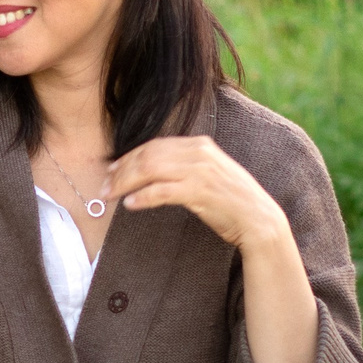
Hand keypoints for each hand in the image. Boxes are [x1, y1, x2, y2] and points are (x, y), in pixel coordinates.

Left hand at [105, 136, 292, 254]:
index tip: (111, 170)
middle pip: (148, 155)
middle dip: (122, 170)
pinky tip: (130, 204)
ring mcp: (199, 170)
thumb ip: (183, 167)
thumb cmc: (230, 201)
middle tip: (104, 186)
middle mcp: (198, 152)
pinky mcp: (199, 191)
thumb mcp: (207, 174)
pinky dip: (142, 196)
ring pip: (150, 169)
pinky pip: (161, 190)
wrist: (257, 218)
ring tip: (111, 195)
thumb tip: (150, 172)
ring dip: (125, 183)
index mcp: (199, 144)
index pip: (154, 145)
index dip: (128, 157)